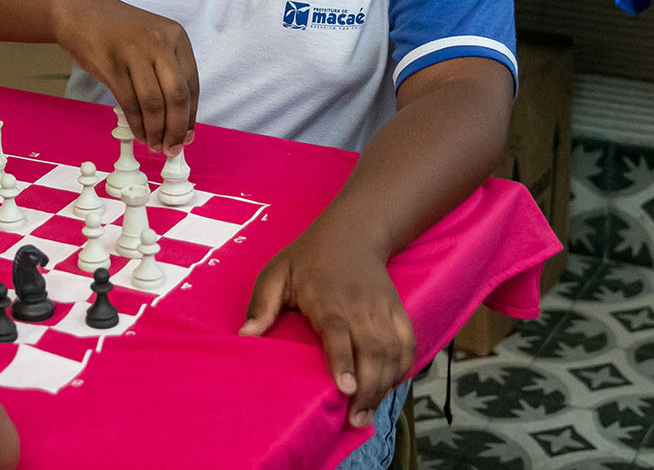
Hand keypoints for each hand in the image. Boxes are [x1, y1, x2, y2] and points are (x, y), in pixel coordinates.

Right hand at [51, 0, 199, 152]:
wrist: (78, 12)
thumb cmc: (116, 32)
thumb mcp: (151, 42)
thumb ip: (167, 73)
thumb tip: (180, 120)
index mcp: (176, 36)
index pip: (192, 84)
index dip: (190, 116)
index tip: (187, 136)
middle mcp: (160, 42)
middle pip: (177, 96)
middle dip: (176, 129)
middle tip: (172, 148)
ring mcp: (134, 52)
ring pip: (153, 103)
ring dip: (155, 131)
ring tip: (154, 144)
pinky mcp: (111, 64)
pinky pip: (129, 103)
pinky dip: (136, 124)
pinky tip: (139, 132)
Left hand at [239, 226, 414, 428]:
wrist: (353, 233)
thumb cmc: (307, 258)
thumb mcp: (276, 272)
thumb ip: (261, 304)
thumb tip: (245, 334)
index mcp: (327, 297)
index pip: (338, 331)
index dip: (343, 360)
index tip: (346, 388)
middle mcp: (359, 305)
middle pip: (372, 349)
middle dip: (369, 388)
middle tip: (356, 419)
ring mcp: (382, 308)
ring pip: (393, 351)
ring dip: (385, 386)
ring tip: (368, 414)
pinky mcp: (399, 311)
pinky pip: (408, 344)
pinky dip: (403, 369)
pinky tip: (388, 389)